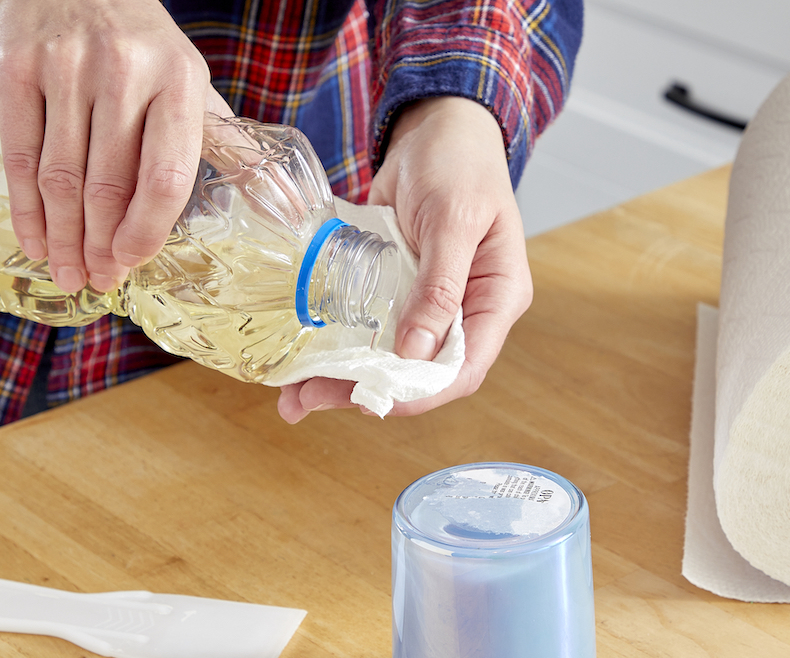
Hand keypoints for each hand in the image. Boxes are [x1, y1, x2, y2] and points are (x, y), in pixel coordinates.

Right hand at [0, 0, 231, 292]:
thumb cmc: (142, 47)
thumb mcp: (190, 82)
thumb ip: (223, 142)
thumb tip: (278, 205)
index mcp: (178, 82)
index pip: (165, 177)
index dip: (146, 231)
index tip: (131, 263)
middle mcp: (123, 71)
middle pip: (108, 185)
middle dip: (100, 246)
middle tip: (96, 280)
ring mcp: (65, 67)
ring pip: (60, 177)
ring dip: (63, 237)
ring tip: (67, 273)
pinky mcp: (15, 66)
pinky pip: (18, 153)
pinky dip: (25, 207)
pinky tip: (34, 238)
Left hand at [277, 97, 531, 422]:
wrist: (434, 126)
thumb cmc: (460, 162)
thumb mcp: (452, 219)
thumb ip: (439, 284)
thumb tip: (416, 350)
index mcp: (496, 299)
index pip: (462, 368)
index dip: (418, 393)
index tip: (369, 399)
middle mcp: (465, 311)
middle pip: (419, 373)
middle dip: (366, 391)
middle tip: (308, 399)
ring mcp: (429, 304)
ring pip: (388, 358)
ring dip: (342, 377)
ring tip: (293, 393)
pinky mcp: (397, 292)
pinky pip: (367, 330)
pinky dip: (336, 346)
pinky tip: (300, 360)